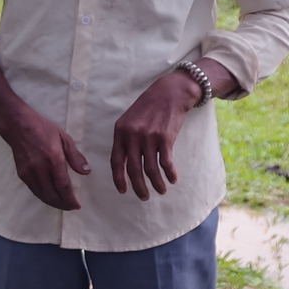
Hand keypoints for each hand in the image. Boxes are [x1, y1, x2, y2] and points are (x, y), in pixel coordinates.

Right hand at [0, 102, 90, 211]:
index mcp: (53, 159)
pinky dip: (44, 197)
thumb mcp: (64, 138)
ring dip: (54, 203)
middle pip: (52, 195)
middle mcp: (40, 168)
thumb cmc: (43, 129)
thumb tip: (86, 171)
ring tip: (63, 204)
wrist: (18, 126)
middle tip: (72, 207)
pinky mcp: (22, 175)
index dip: (71, 199)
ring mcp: (30, 173)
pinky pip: (35, 191)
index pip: (63, 186)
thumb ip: (75, 156)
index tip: (77, 205)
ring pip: (42, 196)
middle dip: (63, 205)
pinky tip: (51, 196)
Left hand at [110, 69, 199, 199]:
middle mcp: (132, 136)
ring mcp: (149, 137)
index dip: (119, 179)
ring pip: (150, 169)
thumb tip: (125, 163)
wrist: (171, 91)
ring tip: (161, 190)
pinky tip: (172, 179)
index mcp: (120, 131)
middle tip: (144, 196)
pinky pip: (166, 163)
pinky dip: (169, 174)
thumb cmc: (150, 106)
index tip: (123, 190)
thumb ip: (126, 138)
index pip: (116, 161)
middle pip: (133, 169)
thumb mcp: (130, 119)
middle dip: (139, 187)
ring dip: (156, 184)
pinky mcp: (165, 138)